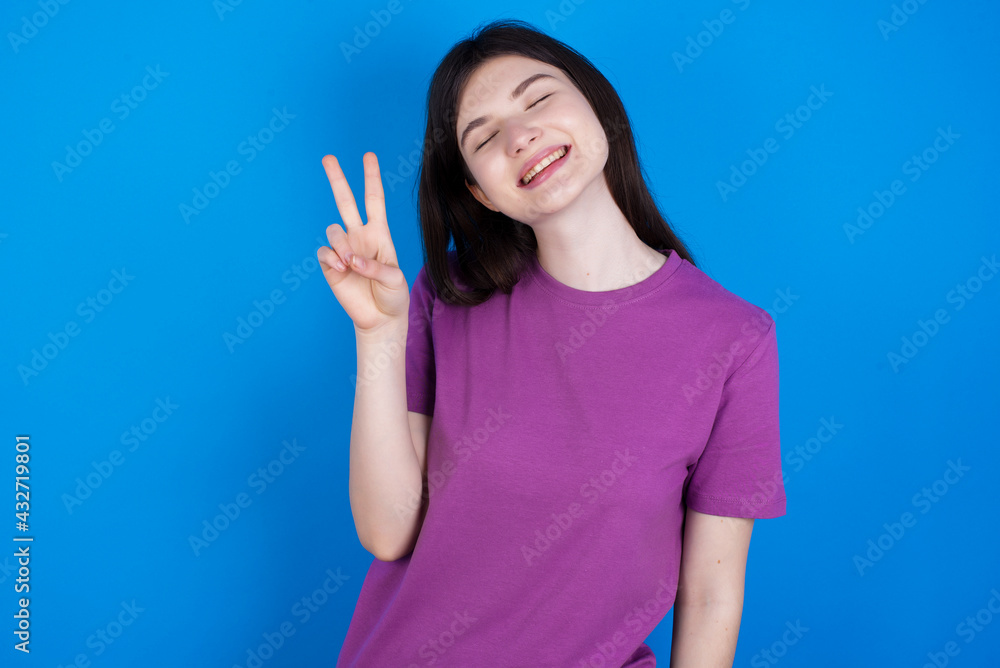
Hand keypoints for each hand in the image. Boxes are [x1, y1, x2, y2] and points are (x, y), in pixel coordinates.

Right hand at [316, 153, 409, 334]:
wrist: (380, 318)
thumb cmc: (392, 295)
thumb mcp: (395, 279)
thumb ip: (376, 267)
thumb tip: (351, 259)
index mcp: (379, 233)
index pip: (374, 200)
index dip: (371, 178)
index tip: (368, 156)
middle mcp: (359, 236)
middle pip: (345, 201)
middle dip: (337, 179)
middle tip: (328, 157)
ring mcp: (343, 249)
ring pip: (332, 229)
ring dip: (340, 244)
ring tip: (349, 264)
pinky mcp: (331, 265)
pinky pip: (324, 252)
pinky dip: (332, 258)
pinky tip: (342, 270)